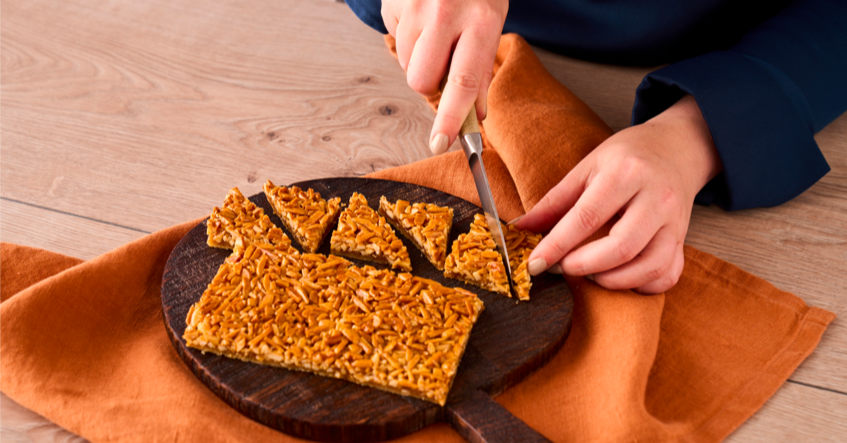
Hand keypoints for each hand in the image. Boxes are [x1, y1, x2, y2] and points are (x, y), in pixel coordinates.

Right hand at [381, 0, 507, 153]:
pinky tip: (420, 16)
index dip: (451, 118)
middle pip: (421, 80)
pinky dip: (407, 35)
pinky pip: (394, 38)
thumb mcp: (492, 22)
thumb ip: (481, 70)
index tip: (440, 143)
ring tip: (433, 29)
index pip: (464, 82)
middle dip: (428, 83)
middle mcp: (447, 13)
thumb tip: (475, 116)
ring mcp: (415, 5)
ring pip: (405, 63)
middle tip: (442, 61)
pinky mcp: (393, 2)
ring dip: (418, 57)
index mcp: (482, 21)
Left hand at [515, 95, 721, 293]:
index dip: (557, 245)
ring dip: (612, 281)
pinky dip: (642, 286)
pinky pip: (668, 275)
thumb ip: (555, 201)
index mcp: (626, 173)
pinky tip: (621, 278)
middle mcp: (656, 198)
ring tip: (590, 274)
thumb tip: (521, 228)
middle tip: (562, 268)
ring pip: (649, 267)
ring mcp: (675, 221)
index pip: (586, 217)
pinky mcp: (683, 239)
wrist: (676, 148)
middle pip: (621, 247)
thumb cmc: (627, 157)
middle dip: (584, 266)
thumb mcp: (587, 167)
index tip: (535, 264)